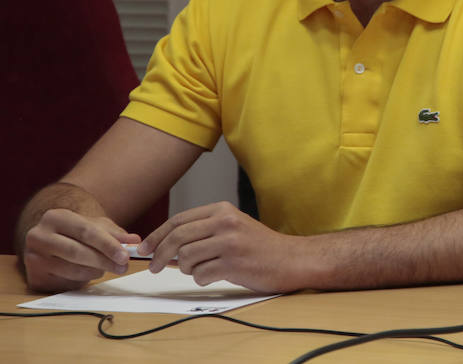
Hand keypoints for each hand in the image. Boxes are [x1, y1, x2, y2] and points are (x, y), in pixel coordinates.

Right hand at [22, 208, 138, 292]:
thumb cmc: (76, 233)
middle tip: (123, 266)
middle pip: (77, 252)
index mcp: (54, 217)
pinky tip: (88, 273)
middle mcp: (38, 236)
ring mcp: (33, 258)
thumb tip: (134, 241)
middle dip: (104, 261)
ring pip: (72, 270)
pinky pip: (65, 283)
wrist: (49, 242)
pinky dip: (82, 280)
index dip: (107, 245)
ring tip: (106, 267)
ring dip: (95, 271)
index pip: (86, 232)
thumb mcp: (95, 226)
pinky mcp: (34, 278)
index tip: (125, 255)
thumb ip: (115, 233)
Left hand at [141, 201, 306, 292]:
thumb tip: (163, 247)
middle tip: (153, 267)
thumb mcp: (232, 227)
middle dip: (158, 255)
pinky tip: (217, 275)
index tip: (144, 248)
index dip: (156, 235)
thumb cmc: (260, 246)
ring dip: (187, 269)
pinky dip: (202, 279)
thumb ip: (202, 232)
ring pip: (185, 258)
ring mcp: (229, 243)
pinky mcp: (233, 264)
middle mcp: (225, 222)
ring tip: (202, 269)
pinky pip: (200, 275)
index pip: (178, 220)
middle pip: (176, 238)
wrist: (292, 259)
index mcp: (223, 210)